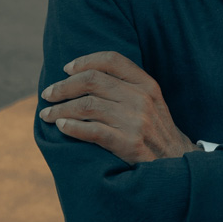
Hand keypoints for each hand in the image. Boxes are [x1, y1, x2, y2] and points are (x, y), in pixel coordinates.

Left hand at [39, 51, 196, 162]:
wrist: (176, 161)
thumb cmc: (155, 129)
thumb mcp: (150, 101)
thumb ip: (126, 86)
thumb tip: (85, 76)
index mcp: (146, 84)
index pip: (112, 60)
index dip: (85, 61)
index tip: (66, 69)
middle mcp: (140, 98)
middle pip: (93, 80)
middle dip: (64, 86)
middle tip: (48, 94)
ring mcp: (134, 121)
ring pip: (87, 105)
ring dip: (61, 108)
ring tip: (46, 114)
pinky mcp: (127, 143)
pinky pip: (92, 131)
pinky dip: (72, 127)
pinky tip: (60, 126)